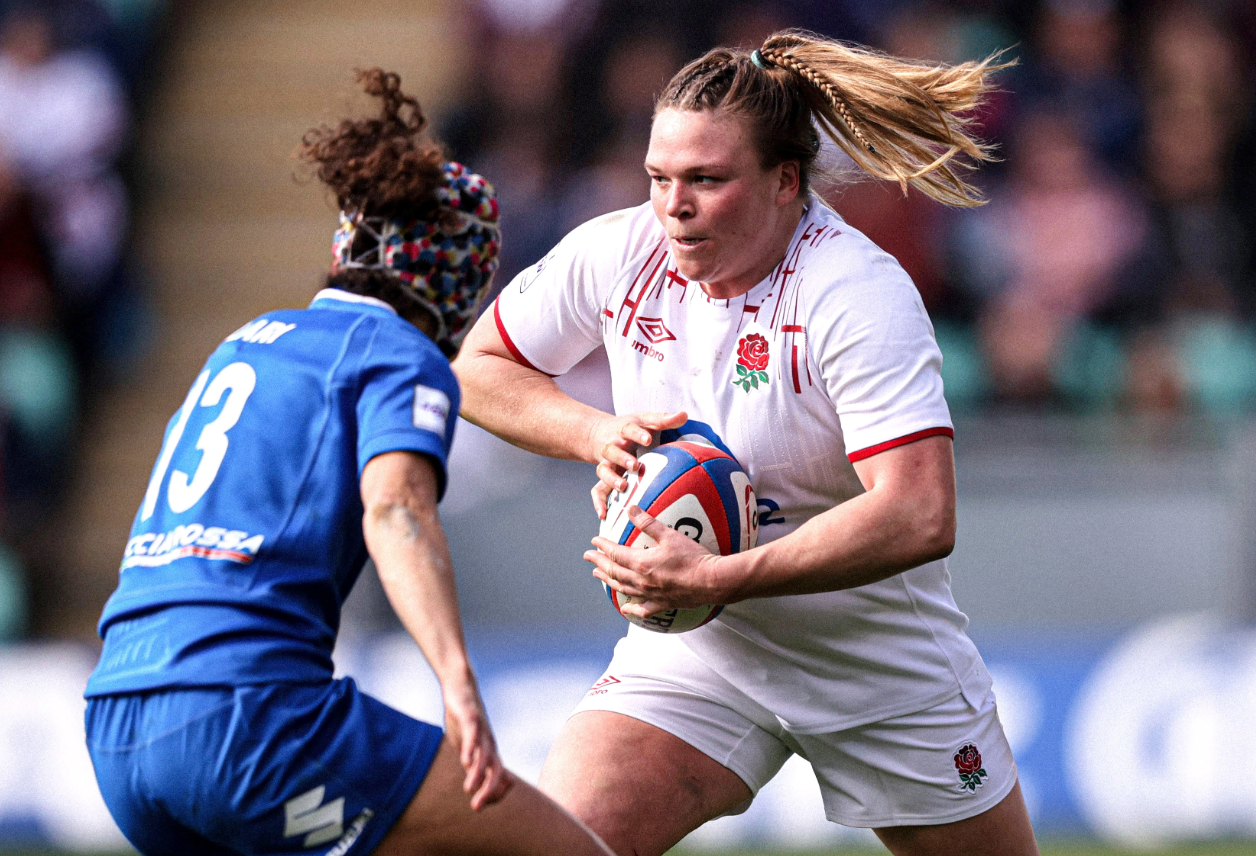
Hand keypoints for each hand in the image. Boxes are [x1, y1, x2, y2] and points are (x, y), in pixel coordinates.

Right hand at [442, 680, 512, 810]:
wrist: (460, 687)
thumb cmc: (464, 719)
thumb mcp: (468, 745)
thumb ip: (473, 764)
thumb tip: (476, 787)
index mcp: (488, 751)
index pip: (498, 777)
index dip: (494, 793)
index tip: (481, 807)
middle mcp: (488, 742)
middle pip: (496, 769)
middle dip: (489, 790)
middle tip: (476, 807)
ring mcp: (481, 730)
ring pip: (484, 754)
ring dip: (478, 773)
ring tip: (469, 789)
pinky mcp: (470, 716)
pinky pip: (473, 733)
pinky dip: (471, 747)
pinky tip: (465, 760)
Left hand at [585, 505, 724, 615]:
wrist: (712, 581)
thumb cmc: (693, 557)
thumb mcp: (669, 535)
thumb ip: (648, 522)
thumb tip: (630, 509)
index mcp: (642, 563)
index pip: (615, 553)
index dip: (602, 546)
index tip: (594, 541)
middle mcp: (642, 581)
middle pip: (614, 571)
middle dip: (599, 563)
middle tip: (588, 557)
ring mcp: (651, 595)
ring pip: (623, 589)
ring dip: (608, 581)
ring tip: (598, 575)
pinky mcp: (662, 604)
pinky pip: (642, 609)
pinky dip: (631, 609)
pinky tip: (625, 608)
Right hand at [588, 411, 686, 518]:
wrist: (597, 433)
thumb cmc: (629, 428)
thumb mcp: (645, 420)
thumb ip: (664, 420)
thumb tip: (684, 414)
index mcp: (624, 430)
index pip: (629, 428)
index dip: (637, 434)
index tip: (647, 439)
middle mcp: (612, 445)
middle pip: (613, 450)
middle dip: (622, 457)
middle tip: (635, 465)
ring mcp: (605, 462)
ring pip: (603, 470)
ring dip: (612, 478)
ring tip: (623, 487)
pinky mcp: (603, 476)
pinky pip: (597, 490)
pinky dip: (598, 502)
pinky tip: (603, 514)